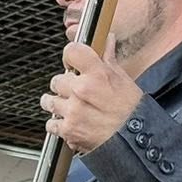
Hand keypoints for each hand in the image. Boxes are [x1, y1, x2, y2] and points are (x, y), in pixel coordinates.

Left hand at [41, 39, 142, 154]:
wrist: (133, 141)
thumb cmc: (131, 111)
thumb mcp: (124, 80)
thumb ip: (109, 60)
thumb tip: (107, 40)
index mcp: (97, 74)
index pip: (71, 51)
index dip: (70, 56)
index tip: (72, 62)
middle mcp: (81, 90)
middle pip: (57, 79)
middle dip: (64, 85)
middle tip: (74, 92)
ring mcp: (72, 111)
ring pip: (49, 101)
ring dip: (56, 103)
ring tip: (67, 107)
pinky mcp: (67, 130)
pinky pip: (50, 123)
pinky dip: (56, 124)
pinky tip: (68, 122)